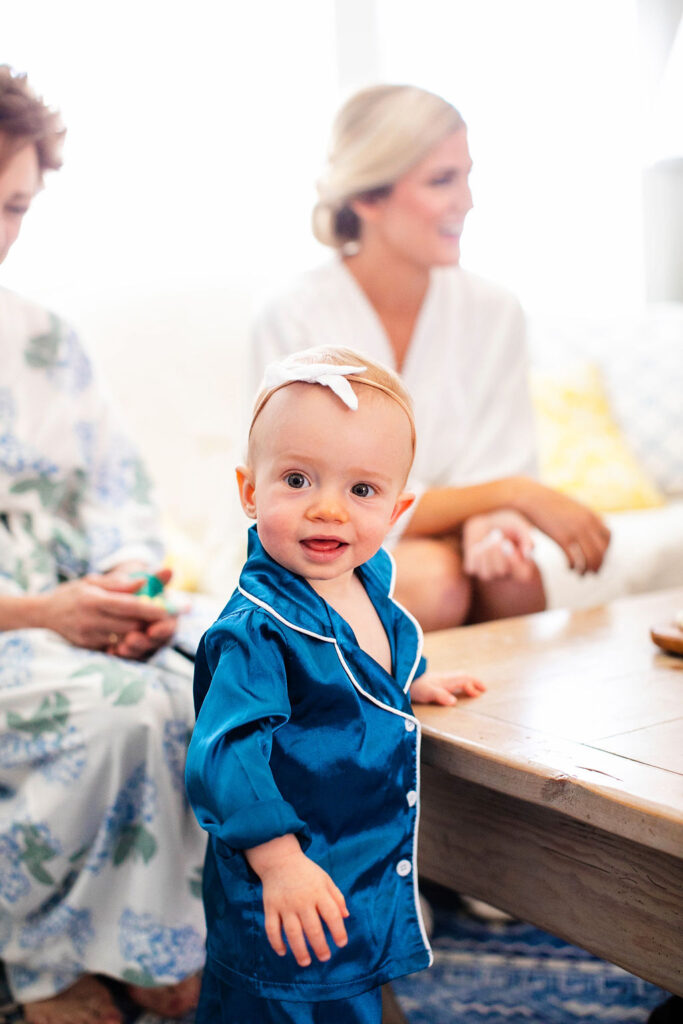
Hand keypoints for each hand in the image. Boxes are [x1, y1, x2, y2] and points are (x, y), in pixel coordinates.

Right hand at [41, 568, 174, 655]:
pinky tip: (130, 633)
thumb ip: (119, 583)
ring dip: (141, 631)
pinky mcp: (88, 648)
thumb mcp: (92, 581)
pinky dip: (126, 640)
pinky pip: (115, 646)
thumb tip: (144, 582)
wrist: (42, 615)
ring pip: (126, 638)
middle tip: (165, 616)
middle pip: (132, 625)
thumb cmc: (71, 594)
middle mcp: (90, 620)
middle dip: (150, 622)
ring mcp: (89, 637)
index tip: (171, 609)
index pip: (130, 606)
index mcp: (94, 599)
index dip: (153, 609)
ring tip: (149, 623)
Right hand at [246, 835, 348, 966]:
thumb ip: (337, 897)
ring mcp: (285, 905)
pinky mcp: (270, 907)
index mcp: (318, 892)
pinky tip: (283, 952)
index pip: (332, 915)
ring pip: (292, 933)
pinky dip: (276, 943)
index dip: (338, 931)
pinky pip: (271, 928)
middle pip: (312, 929)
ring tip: (306, 962)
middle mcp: (302, 900)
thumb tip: (346, 916)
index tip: (342, 943)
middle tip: (325, 958)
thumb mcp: (325, 879)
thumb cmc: (306, 872)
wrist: (280, 859)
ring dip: (299, 950)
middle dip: (320, 947)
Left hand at [410, 671, 485, 705]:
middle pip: (462, 677)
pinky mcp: (433, 682)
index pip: (464, 679)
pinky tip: (454, 691)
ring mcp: (439, 679)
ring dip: (466, 684)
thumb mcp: (428, 693)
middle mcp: (444, 678)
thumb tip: (454, 701)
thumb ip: (441, 696)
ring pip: (456, 679)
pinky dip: (457, 685)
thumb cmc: (416, 687)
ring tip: (471, 691)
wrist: (403, 679)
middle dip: (473, 683)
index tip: (483, 690)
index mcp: (446, 680)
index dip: (475, 684)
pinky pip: (450, 681)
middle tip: (482, 690)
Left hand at [462, 510, 535, 581]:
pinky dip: (474, 555)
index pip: (522, 575)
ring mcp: (490, 573)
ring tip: (488, 539)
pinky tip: (479, 545)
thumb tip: (527, 555)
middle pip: (501, 572)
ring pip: (486, 573)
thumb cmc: (507, 524)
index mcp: (523, 567)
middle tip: (497, 536)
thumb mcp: (519, 525)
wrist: (486, 522)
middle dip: (496, 552)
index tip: (507, 544)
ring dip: (486, 554)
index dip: (512, 560)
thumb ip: (527, 538)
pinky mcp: (474, 568)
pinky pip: (472, 568)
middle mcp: (507, 574)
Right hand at [515, 480, 610, 573]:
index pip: (608, 537)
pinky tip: (569, 568)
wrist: (531, 497)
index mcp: (591, 515)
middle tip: (593, 572)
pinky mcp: (562, 538)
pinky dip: (574, 567)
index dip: (606, 550)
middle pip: (602, 551)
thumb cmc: (547, 501)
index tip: (598, 556)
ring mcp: (575, 531)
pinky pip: (574, 559)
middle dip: (599, 565)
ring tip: (581, 574)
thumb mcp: (571, 506)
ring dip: (587, 570)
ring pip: (591, 559)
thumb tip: (586, 525)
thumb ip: (582, 516)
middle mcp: (587, 524)